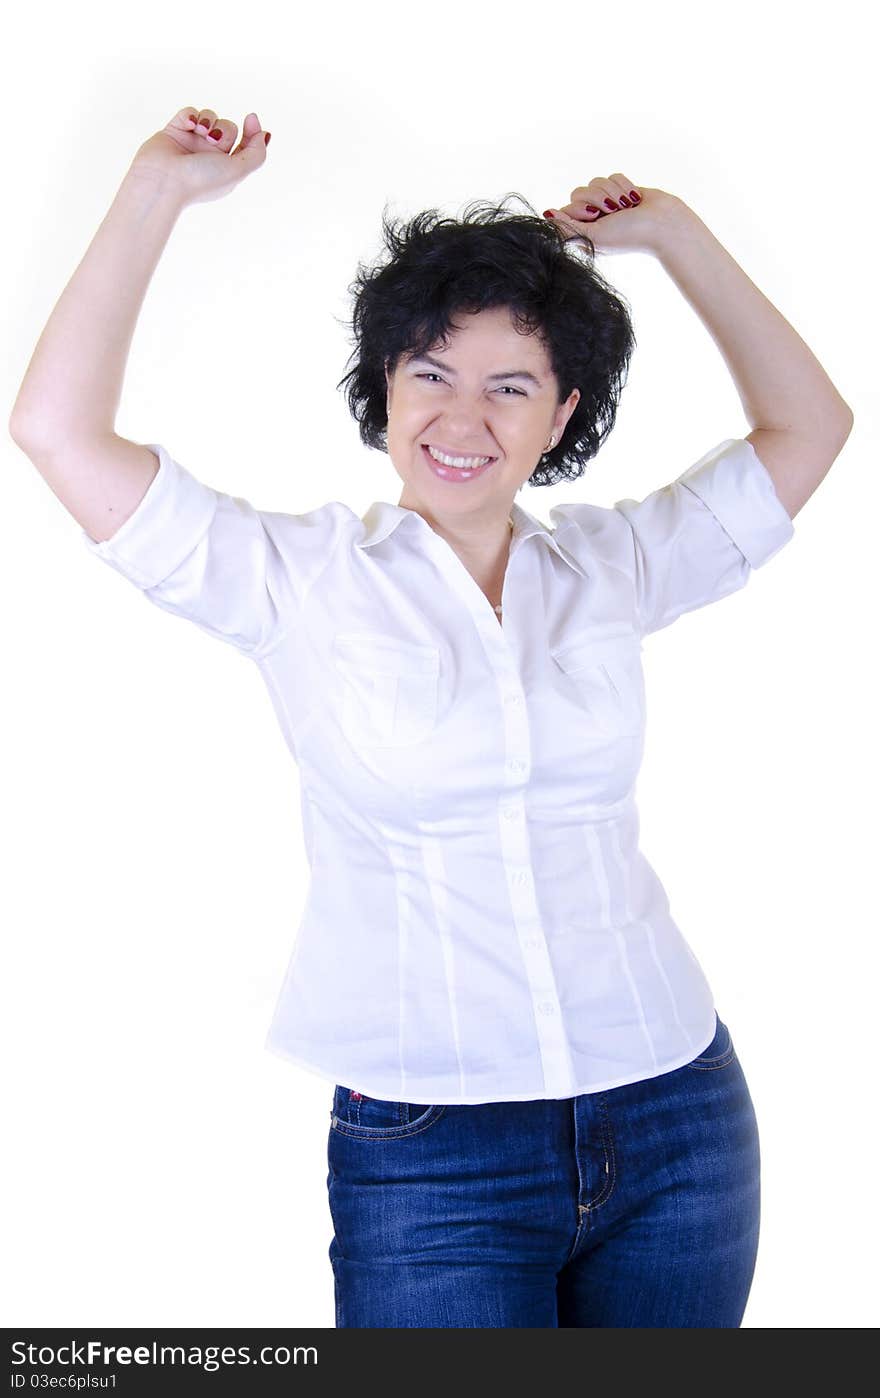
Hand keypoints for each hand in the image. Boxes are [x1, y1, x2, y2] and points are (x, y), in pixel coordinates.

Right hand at [128, 106, 269, 206]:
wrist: (164, 181)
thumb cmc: (201, 180)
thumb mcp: (239, 170)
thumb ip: (257, 154)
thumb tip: (264, 132)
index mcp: (227, 169)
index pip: (245, 145)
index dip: (252, 132)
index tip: (251, 119)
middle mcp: (210, 156)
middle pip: (228, 128)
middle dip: (225, 129)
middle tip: (214, 140)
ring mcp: (192, 143)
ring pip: (210, 117)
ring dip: (209, 119)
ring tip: (201, 130)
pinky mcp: (175, 131)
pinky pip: (190, 112)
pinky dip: (191, 115)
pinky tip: (189, 125)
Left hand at [544, 175, 691, 255]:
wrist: (663, 224)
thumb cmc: (630, 235)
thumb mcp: (594, 236)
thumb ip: (568, 228)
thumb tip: (546, 213)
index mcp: (583, 232)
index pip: (565, 209)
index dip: (579, 209)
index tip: (594, 216)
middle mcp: (593, 217)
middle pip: (578, 192)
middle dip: (598, 199)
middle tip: (613, 212)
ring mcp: (607, 203)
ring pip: (595, 182)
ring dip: (612, 193)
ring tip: (626, 207)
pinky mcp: (621, 190)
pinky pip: (612, 176)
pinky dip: (624, 186)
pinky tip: (634, 199)